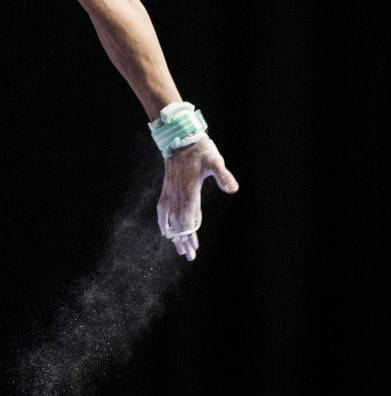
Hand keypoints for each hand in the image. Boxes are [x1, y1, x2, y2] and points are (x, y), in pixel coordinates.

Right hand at [157, 136, 237, 260]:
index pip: (188, 220)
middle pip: (179, 224)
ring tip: (178, 249)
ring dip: (174, 235)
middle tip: (189, 256)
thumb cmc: (199, 150)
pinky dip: (163, 222)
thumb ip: (223, 176)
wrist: (180, 139)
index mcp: (189, 192)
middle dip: (184, 241)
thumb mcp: (215, 162)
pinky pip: (162, 210)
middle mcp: (177, 195)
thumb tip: (233, 189)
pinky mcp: (167, 189)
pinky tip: (165, 232)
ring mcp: (170, 193)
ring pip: (170, 219)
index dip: (190, 236)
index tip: (193, 249)